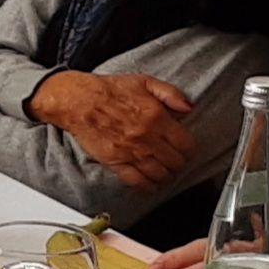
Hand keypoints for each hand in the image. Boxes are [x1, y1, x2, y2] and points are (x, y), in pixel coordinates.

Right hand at [28, 71, 195, 188]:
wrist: (79, 101)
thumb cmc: (109, 90)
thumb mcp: (145, 81)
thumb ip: (170, 93)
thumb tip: (189, 108)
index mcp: (156, 117)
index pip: (185, 144)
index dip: (190, 151)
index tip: (187, 151)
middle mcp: (146, 137)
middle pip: (174, 162)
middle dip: (179, 164)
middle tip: (176, 162)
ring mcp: (131, 152)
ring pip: (159, 174)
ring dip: (166, 177)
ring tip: (166, 174)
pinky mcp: (115, 162)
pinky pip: (137, 181)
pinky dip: (147, 186)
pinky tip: (151, 185)